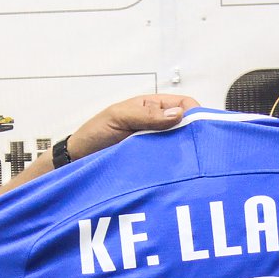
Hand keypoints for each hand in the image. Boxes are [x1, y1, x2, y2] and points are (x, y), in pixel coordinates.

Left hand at [66, 93, 198, 157]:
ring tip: (187, 163)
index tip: (200, 128)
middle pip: (188, 127)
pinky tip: (176, 172)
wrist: (78, 158)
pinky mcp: (153, 163)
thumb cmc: (95, 131)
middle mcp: (160, 125)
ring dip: (184, 153)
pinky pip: (169, 163)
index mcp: (154, 107)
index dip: (197, 114)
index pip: (186, 105)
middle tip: (197, 149)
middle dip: (194, 136)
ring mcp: (157, 144)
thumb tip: (178, 114)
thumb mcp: (120, 117)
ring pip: (181, 146)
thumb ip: (147, 115)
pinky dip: (174, 166)